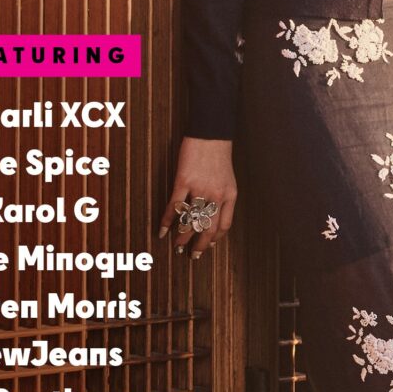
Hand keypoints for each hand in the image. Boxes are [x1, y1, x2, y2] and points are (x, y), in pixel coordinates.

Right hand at [159, 137, 237, 258]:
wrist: (211, 135)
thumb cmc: (218, 155)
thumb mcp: (228, 178)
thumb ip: (222, 195)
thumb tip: (213, 213)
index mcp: (229, 195)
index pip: (224, 225)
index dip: (215, 238)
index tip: (209, 246)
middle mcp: (216, 195)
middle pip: (208, 228)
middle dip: (200, 245)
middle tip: (193, 256)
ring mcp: (200, 189)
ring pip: (190, 220)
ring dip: (183, 236)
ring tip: (177, 246)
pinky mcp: (183, 181)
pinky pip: (175, 206)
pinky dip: (168, 220)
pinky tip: (163, 230)